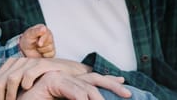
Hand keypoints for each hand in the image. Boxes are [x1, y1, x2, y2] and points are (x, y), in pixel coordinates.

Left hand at [0, 58, 91, 99]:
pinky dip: (26, 82)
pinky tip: (27, 89)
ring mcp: (29, 62)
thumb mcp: (25, 84)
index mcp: (10, 67)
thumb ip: (13, 90)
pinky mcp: (42, 64)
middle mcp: (18, 63)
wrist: (68, 72)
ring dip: (10, 94)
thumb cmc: (46, 80)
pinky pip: (29, 73)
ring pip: (12, 78)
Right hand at [17, 71, 131, 99]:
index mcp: (67, 84)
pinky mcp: (48, 81)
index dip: (107, 82)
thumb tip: (88, 99)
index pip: (90, 81)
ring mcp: (55, 78)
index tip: (123, 86)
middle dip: (110, 85)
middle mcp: (63, 78)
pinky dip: (81, 97)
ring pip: (84, 86)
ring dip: (98, 97)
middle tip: (128, 93)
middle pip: (91, 79)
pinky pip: (70, 89)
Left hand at [19, 24, 54, 57]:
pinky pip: (51, 54)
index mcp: (44, 28)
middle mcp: (49, 35)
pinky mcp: (51, 51)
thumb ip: (36, 31)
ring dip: (41, 50)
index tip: (38, 43)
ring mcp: (51, 43)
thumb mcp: (29, 34)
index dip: (42, 39)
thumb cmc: (27, 40)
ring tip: (37, 47)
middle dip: (40, 44)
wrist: (24, 49)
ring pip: (50, 48)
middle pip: (50, 41)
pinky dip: (44, 55)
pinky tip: (41, 52)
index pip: (47, 33)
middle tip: (35, 44)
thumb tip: (44, 28)